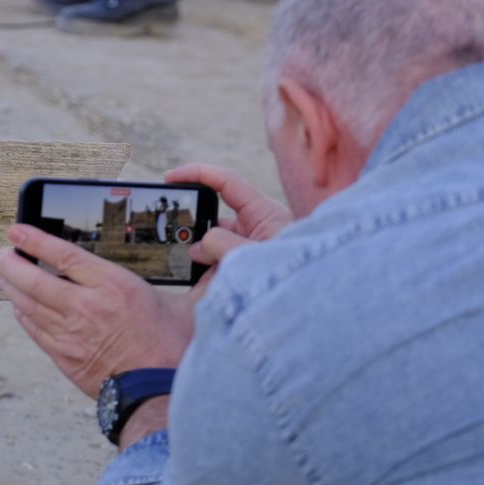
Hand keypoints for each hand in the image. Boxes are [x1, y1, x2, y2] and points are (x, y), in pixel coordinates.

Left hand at [0, 224, 194, 398]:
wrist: (159, 400)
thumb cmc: (176, 352)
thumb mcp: (190, 308)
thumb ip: (201, 278)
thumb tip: (224, 258)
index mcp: (115, 288)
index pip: (63, 256)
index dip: (35, 240)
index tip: (17, 229)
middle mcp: (86, 308)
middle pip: (33, 278)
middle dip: (12, 262)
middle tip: (4, 251)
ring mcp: (71, 334)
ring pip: (27, 304)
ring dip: (11, 286)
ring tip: (4, 272)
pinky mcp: (64, 357)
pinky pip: (34, 329)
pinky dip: (22, 313)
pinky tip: (19, 306)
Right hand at [165, 163, 290, 272]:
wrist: (314, 310)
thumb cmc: (289, 279)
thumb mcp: (248, 257)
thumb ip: (217, 244)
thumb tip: (196, 248)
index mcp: (265, 213)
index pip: (225, 182)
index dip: (196, 174)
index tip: (170, 177)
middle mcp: (260, 226)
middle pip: (217, 213)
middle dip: (194, 222)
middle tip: (173, 231)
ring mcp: (254, 247)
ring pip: (217, 240)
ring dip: (201, 250)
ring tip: (183, 260)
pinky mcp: (249, 266)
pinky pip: (223, 259)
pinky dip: (208, 266)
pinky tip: (196, 276)